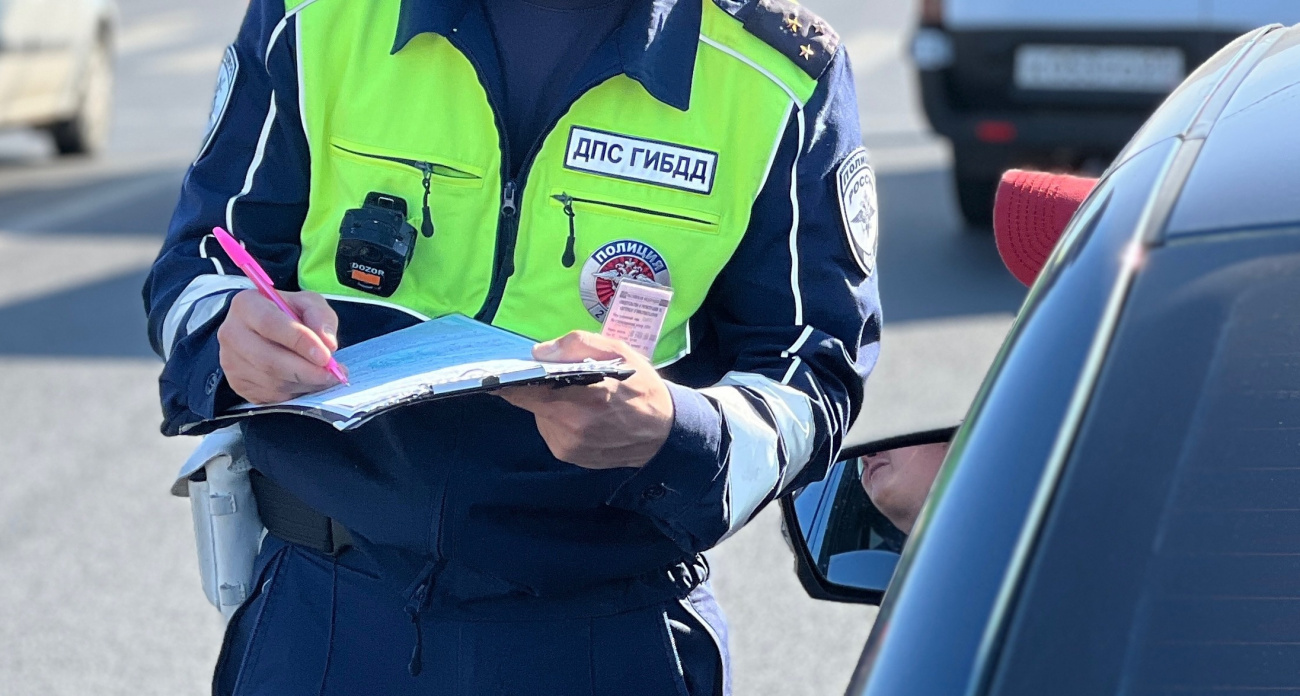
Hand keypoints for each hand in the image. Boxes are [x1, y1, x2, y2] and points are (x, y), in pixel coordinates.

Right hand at [217, 289, 344, 403]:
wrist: (261, 331)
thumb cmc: (288, 314)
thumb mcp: (308, 303)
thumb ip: (321, 316)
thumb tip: (328, 343)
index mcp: (246, 305)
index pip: (270, 324)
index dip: (299, 341)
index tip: (325, 355)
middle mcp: (232, 334)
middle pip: (269, 360)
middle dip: (307, 370)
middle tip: (333, 373)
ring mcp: (231, 363)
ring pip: (273, 382)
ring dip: (305, 383)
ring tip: (325, 376)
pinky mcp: (239, 385)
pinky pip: (272, 396)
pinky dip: (296, 393)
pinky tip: (308, 382)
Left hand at [498, 331, 673, 469]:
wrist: (665, 434)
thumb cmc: (642, 388)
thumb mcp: (619, 352)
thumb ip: (578, 344)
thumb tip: (540, 351)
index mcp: (583, 397)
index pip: (526, 390)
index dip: (509, 380)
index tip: (503, 371)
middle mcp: (571, 426)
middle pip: (531, 401)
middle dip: (539, 387)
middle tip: (560, 378)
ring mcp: (568, 445)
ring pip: (541, 415)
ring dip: (551, 404)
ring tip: (579, 397)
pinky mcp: (569, 456)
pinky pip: (552, 430)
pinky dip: (560, 419)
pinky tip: (583, 415)